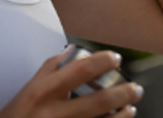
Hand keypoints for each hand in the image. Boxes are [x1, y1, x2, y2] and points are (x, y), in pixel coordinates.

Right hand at [0, 48, 142, 117]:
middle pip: (100, 101)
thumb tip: (72, 52)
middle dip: (124, 93)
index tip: (116, 58)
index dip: (103, 61)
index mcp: (42, 92)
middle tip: (135, 88)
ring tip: (130, 108)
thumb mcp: (27, 91)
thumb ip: (50, 70)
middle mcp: (52, 113)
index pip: (80, 70)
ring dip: (123, 116)